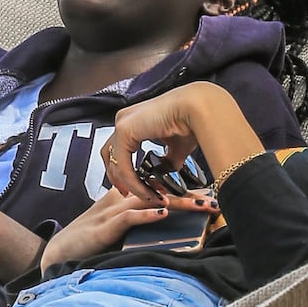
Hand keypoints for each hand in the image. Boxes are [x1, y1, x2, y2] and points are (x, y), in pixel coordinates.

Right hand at [41, 188, 197, 274]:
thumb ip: (137, 221)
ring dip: (177, 202)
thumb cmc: (89, 242)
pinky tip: (163, 213)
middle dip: (189, 195)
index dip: (183, 188)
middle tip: (215, 199)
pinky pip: (128, 217)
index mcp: (123, 197)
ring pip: (149, 200)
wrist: (59, 252)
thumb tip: (165, 222)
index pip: (157, 187)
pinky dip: (146, 215)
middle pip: (159, 191)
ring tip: (201, 203)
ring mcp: (112, 212)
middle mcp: (120, 199)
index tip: (208, 192)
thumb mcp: (117, 227)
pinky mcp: (104, 227)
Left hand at [101, 86, 209, 200]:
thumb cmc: (191, 122)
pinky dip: (134, 183)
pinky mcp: (125, 131)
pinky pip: (123, 166)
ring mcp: (122, 124)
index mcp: (134, 120)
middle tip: (126, 195)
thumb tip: (164, 174)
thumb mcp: (175, 149)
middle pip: (109, 155)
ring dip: (130, 185)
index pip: (117, 148)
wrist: (198, 109)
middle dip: (117, 178)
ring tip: (148, 197)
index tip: (130, 186)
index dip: (121, 169)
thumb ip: (166, 161)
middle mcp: (124, 119)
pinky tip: (147, 191)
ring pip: (115, 163)